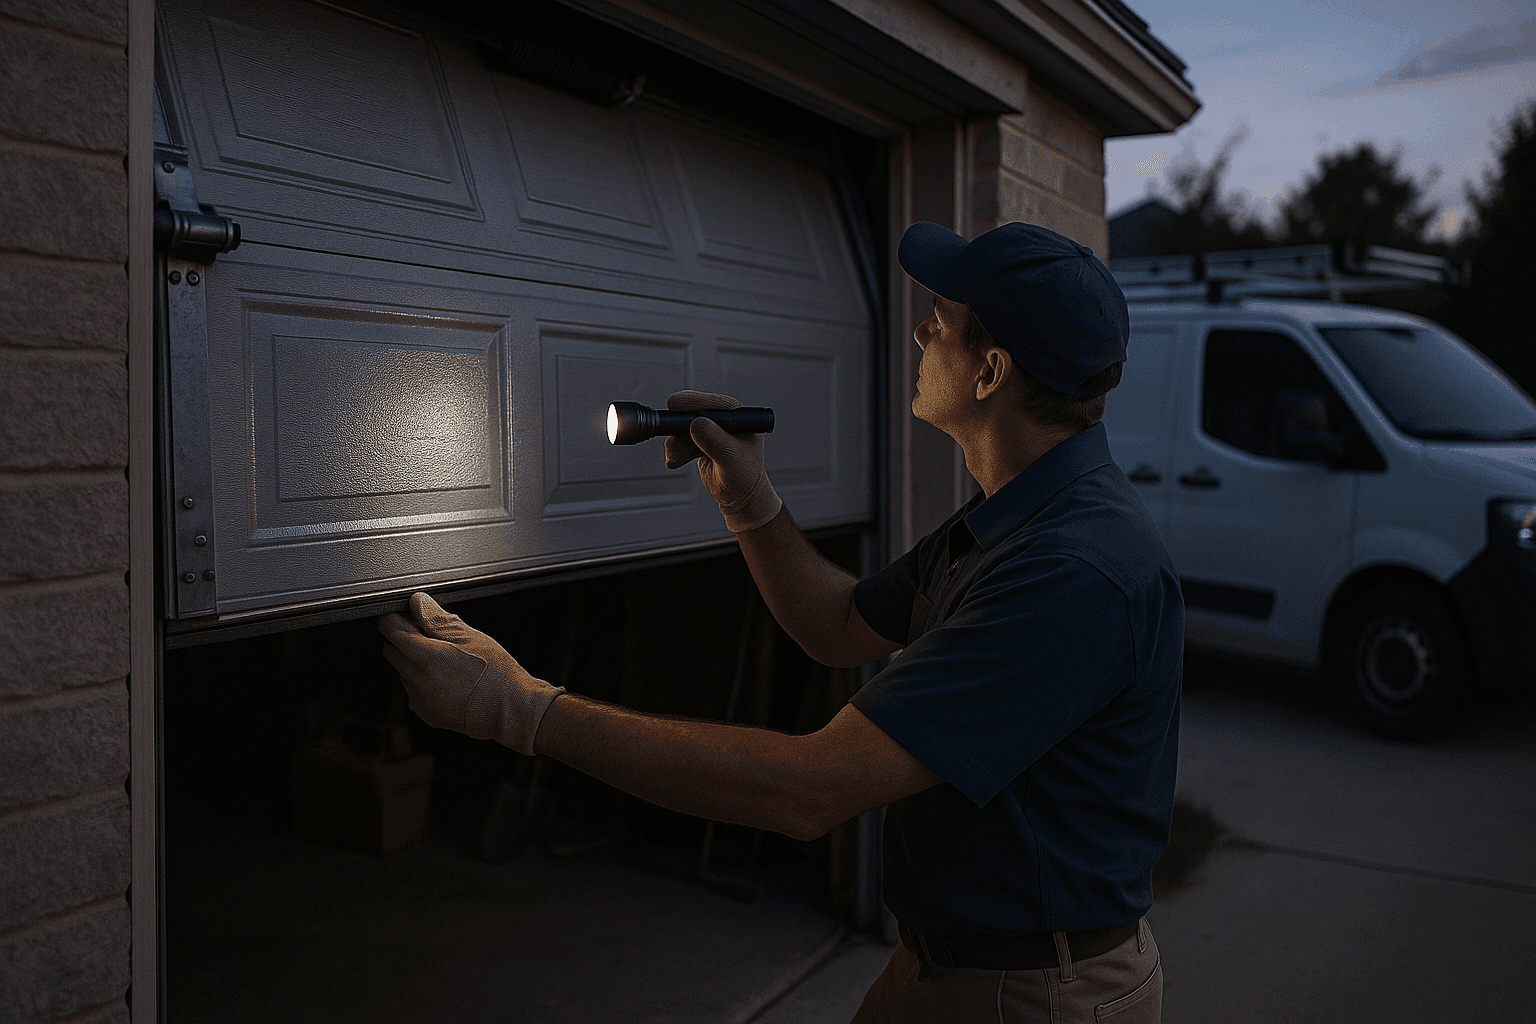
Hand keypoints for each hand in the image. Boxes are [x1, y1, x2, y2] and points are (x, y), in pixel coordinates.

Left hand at [377, 592, 562, 754]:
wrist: (510, 711)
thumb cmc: (495, 672)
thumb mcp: (469, 637)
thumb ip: (436, 619)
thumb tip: (417, 602)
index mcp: (425, 657)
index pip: (389, 630)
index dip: (396, 619)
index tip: (409, 616)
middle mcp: (416, 680)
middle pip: (391, 650)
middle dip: (404, 640)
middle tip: (433, 637)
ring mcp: (420, 699)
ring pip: (403, 671)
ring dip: (415, 662)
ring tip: (448, 662)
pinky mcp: (426, 714)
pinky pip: (415, 691)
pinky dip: (424, 683)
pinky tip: (450, 680)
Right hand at [664, 389, 781, 532]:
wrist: (739, 497)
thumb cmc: (744, 478)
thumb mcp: (731, 459)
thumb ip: (715, 441)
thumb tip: (695, 423)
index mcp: (739, 417)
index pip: (714, 403)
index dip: (692, 402)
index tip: (673, 404)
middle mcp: (725, 420)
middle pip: (695, 413)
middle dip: (680, 428)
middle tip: (671, 441)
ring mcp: (713, 431)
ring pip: (685, 428)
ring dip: (676, 443)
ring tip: (675, 457)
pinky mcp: (701, 442)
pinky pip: (682, 440)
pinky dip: (676, 450)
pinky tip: (675, 461)